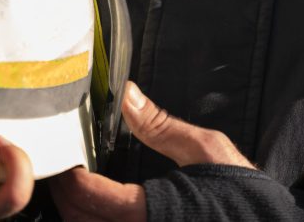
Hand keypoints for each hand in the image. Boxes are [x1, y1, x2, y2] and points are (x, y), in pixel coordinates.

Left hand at [50, 81, 253, 220]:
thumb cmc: (239, 190)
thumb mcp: (203, 149)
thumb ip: (159, 125)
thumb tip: (126, 95)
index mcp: (154, 211)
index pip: (90, 196)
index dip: (70, 177)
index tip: (66, 160)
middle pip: (81, 221)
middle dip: (66, 196)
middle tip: (63, 171)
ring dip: (78, 212)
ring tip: (77, 188)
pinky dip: (96, 220)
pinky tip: (100, 206)